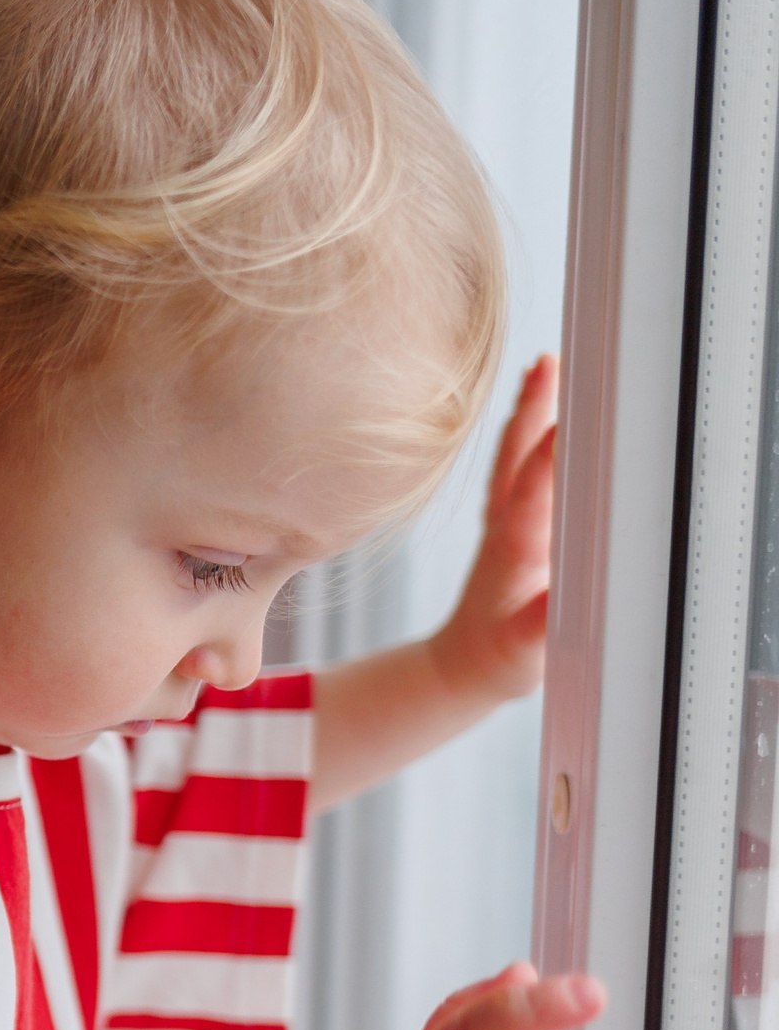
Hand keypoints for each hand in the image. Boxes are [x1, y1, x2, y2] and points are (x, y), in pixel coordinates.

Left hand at [431, 354, 557, 706]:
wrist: (460, 667)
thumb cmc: (496, 660)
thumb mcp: (522, 651)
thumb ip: (540, 624)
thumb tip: (561, 598)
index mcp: (514, 550)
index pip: (532, 493)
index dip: (549, 458)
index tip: (568, 419)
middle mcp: (506, 526)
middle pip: (520, 457)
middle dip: (536, 410)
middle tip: (552, 363)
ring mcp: (505, 522)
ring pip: (516, 455)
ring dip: (531, 411)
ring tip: (546, 366)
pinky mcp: (507, 526)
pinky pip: (516, 468)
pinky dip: (526, 435)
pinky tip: (536, 413)